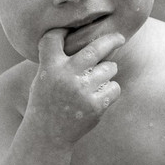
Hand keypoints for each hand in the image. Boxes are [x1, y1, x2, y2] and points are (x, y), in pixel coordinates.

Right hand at [28, 29, 123, 146]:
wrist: (47, 134)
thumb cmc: (47, 100)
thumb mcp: (44, 76)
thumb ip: (58, 58)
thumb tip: (86, 36)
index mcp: (49, 67)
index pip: (55, 38)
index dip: (62, 31)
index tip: (72, 29)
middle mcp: (66, 76)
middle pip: (96, 47)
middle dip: (112, 39)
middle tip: (120, 37)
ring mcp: (82, 91)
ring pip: (110, 68)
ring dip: (108, 70)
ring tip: (97, 79)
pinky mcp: (95, 106)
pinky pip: (115, 87)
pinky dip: (111, 89)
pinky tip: (100, 95)